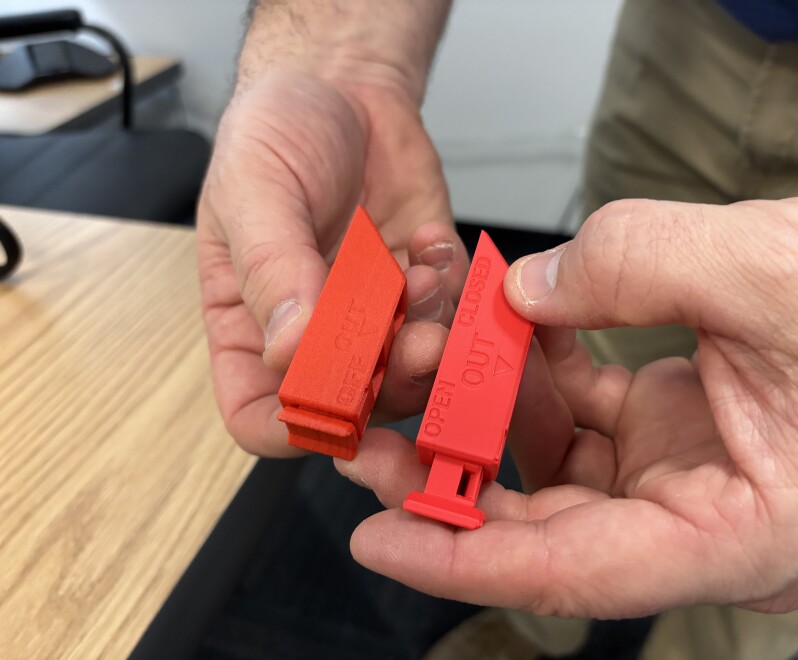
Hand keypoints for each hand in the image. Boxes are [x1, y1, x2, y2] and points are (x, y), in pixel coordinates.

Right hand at [197, 59, 467, 455]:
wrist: (341, 86)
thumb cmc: (277, 133)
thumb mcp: (255, 190)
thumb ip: (271, 269)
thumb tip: (288, 348)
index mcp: (249, 325)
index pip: (260, 414)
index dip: (294, 426)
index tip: (336, 404)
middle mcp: (315, 334)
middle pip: (351, 405)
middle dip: (389, 384)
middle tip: (417, 341)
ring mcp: (374, 316)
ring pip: (411, 371)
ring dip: (429, 336)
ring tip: (422, 277)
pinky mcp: (421, 288)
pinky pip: (452, 319)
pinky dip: (454, 293)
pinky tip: (432, 245)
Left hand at [338, 194, 797, 617]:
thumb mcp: (769, 270)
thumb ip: (636, 266)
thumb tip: (528, 287)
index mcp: (740, 534)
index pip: (575, 570)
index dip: (465, 559)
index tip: (380, 537)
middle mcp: (701, 520)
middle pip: (548, 526)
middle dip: (452, 485)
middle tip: (368, 445)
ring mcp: (683, 472)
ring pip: (556, 468)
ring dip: (489, 418)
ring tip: (421, 373)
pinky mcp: (673, 424)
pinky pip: (583, 409)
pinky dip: (538, 372)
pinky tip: (501, 327)